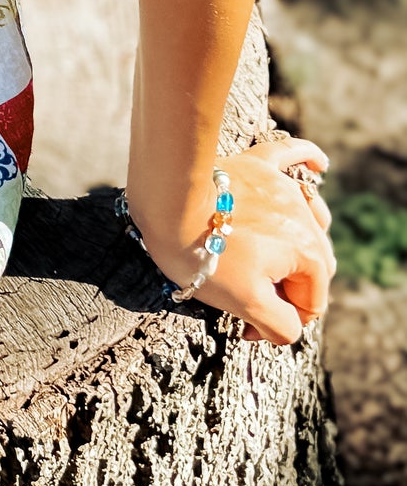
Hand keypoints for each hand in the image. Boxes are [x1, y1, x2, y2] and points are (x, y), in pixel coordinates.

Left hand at [126, 136, 334, 345]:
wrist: (167, 202)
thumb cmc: (202, 254)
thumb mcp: (244, 303)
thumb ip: (279, 324)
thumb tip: (290, 328)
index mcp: (307, 254)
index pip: (311, 302)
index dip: (282, 323)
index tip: (246, 329)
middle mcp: (304, 217)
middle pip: (314, 264)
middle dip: (289, 289)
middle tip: (251, 302)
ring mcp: (281, 187)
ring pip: (311, 216)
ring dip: (302, 242)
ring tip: (279, 261)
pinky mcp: (257, 164)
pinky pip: (291, 156)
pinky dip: (307, 160)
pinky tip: (318, 165)